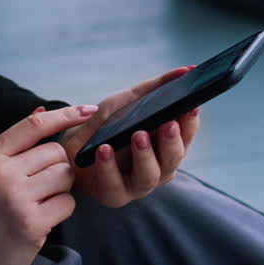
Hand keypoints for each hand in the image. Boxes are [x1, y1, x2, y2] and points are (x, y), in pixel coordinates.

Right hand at [0, 105, 90, 264]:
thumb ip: (14, 143)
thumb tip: (43, 109)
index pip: (34, 125)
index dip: (65, 115)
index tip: (88, 110)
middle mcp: (3, 172)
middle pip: (57, 152)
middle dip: (57, 167)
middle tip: (40, 187)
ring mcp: (17, 197)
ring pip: (65, 176)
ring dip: (61, 189)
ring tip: (40, 202)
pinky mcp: (32, 222)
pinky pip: (67, 203)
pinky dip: (60, 211)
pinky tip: (42, 219)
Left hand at [61, 69, 200, 207]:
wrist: (72, 146)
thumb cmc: (106, 125)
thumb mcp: (128, 101)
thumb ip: (156, 87)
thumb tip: (188, 69)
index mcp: (166, 146)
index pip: (186, 135)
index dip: (191, 122)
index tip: (191, 106)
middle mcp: (158, 168)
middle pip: (173, 159)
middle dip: (171, 141)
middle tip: (168, 123)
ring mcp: (137, 185)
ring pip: (150, 176)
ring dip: (145, 155)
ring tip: (138, 135)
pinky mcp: (114, 195)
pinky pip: (114, 184)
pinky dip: (109, 167)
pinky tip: (104, 150)